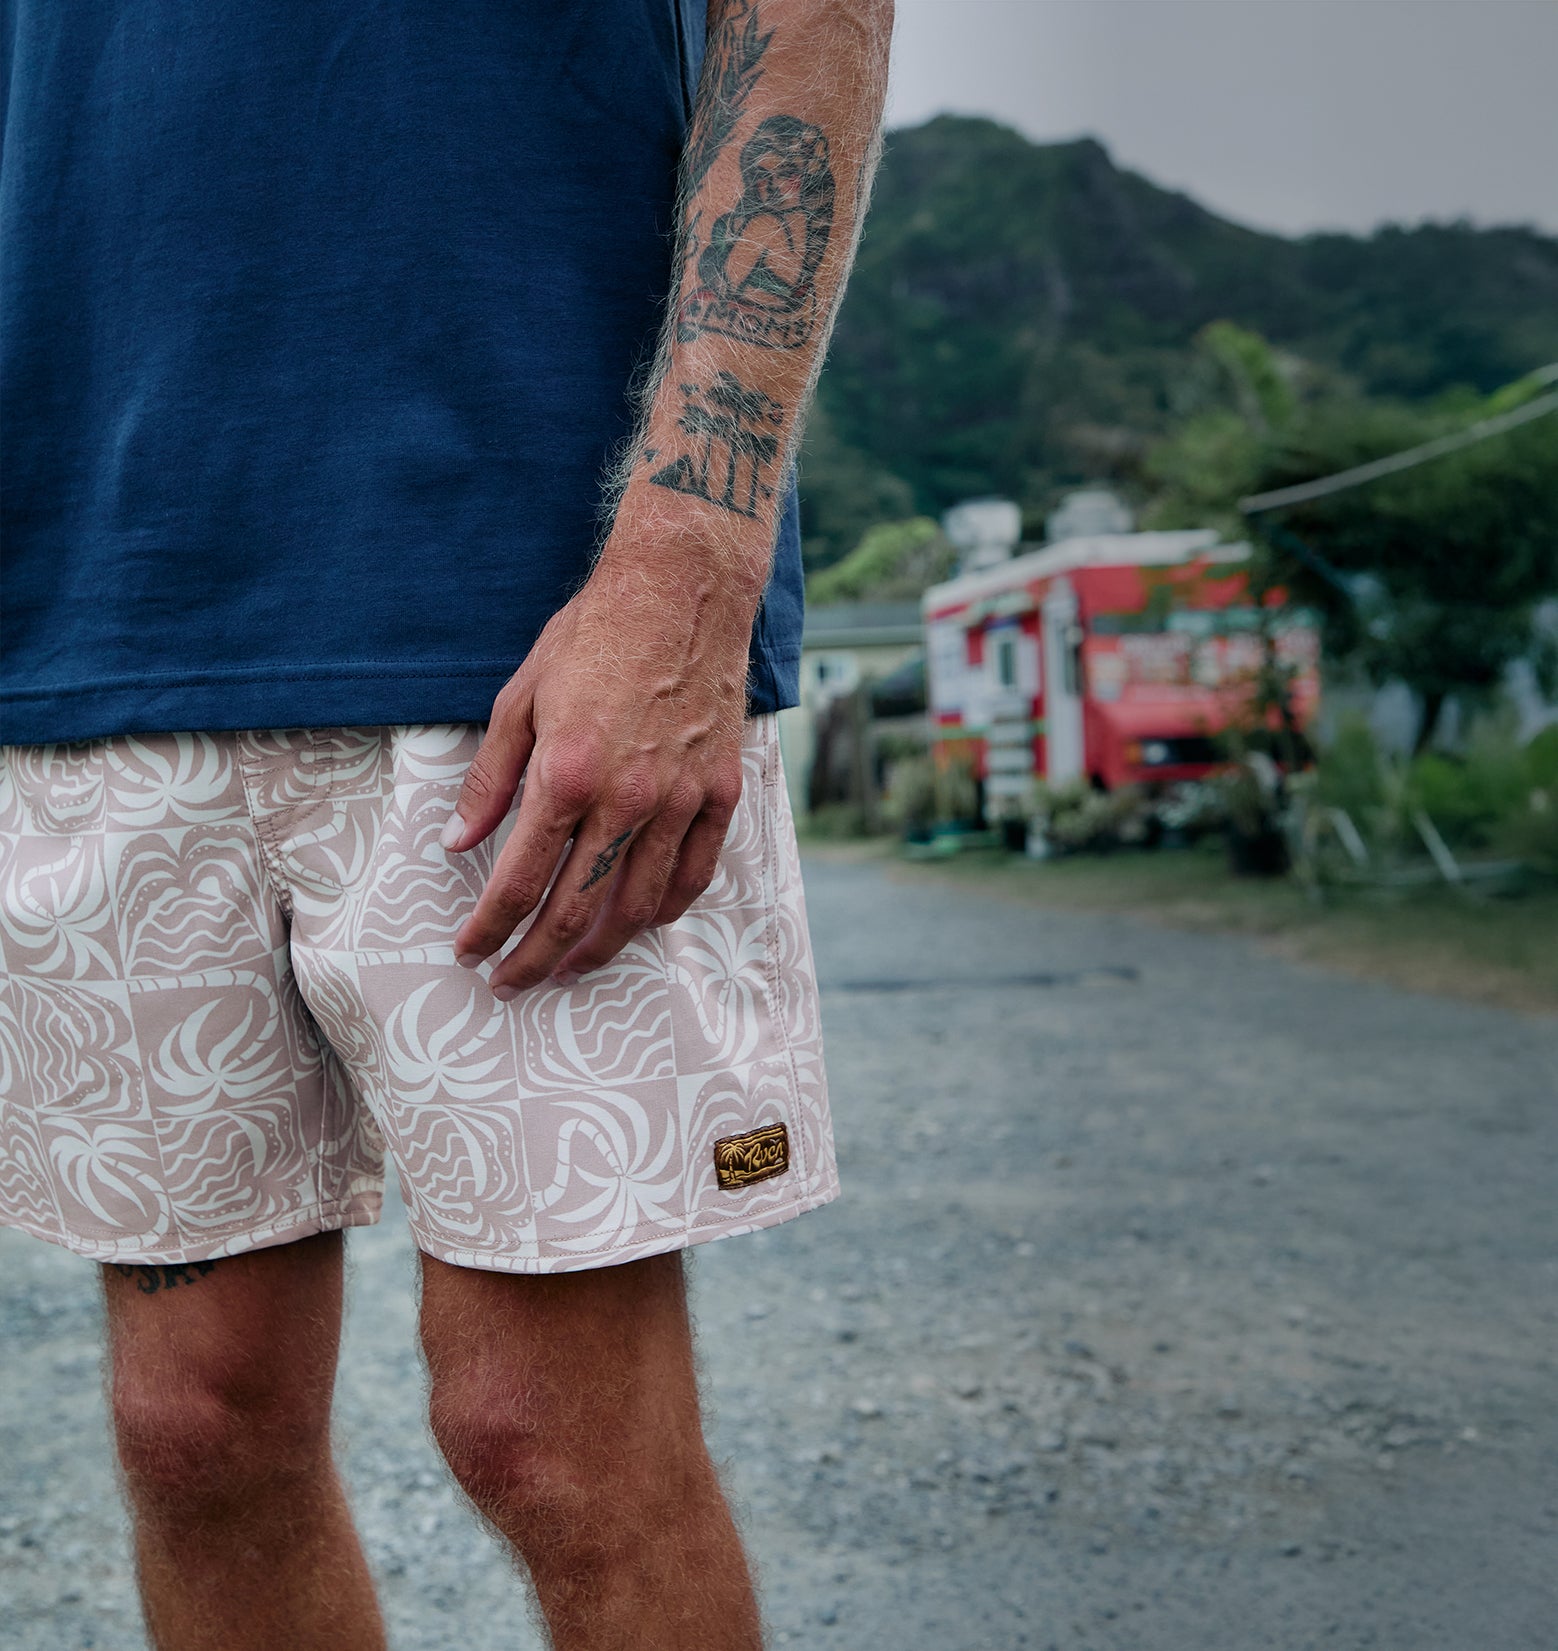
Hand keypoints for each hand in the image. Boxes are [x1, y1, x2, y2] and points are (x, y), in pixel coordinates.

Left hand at [442, 546, 754, 996]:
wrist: (681, 590)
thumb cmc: (593, 636)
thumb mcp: (519, 698)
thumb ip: (489, 780)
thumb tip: (458, 843)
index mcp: (565, 776)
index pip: (519, 882)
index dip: (489, 928)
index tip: (470, 951)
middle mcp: (625, 800)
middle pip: (575, 911)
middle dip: (534, 958)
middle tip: (510, 982)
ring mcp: (680, 801)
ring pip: (639, 907)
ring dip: (598, 948)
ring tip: (569, 965)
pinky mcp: (718, 793)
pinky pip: (695, 874)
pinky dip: (666, 910)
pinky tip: (642, 923)